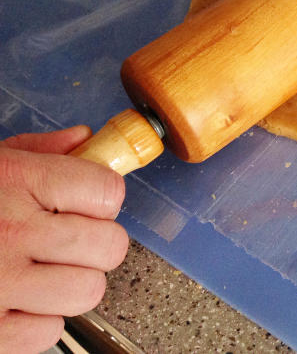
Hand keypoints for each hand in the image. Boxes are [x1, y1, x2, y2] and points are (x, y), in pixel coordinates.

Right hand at [0, 126, 127, 353]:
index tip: (88, 202)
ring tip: (43, 272)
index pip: (107, 193)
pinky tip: (15, 301)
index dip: (103, 198)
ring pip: (86, 292)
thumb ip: (38, 152)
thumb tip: (84, 141)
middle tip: (72, 240)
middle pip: (108, 247)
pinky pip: (48, 332)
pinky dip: (38, 321)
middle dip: (98, 242)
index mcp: (15, 183)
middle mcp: (11, 232)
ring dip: (72, 284)